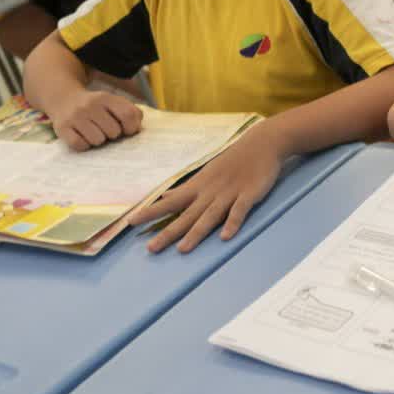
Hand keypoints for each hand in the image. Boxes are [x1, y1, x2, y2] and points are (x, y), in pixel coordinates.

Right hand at [50, 90, 142, 151]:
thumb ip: (131, 112)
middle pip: (114, 132)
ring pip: (98, 140)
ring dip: (98, 140)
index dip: (132, 127)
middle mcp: (90, 104)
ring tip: (93, 132)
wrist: (63, 99)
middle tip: (104, 129)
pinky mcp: (62, 127)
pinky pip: (80, 145)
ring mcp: (75, 116)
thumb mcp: (113, 102)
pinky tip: (82, 136)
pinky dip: (84, 145)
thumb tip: (136, 128)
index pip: (128, 114)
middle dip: (112, 135)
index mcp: (106, 97)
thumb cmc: (96, 107)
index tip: (127, 130)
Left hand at [127, 126, 283, 252]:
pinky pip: (239, 211)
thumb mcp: (205, 174)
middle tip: (151, 249)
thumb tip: (164, 197)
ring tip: (183, 250)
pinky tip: (225, 237)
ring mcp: (230, 193)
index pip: (170, 202)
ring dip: (196, 233)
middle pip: (186, 215)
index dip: (151, 212)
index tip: (131, 222)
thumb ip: (186, 190)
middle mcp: (210, 192)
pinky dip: (232, 223)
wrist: (262, 143)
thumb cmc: (233, 160)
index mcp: (198, 187)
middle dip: (169, 232)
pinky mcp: (249, 194)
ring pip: (210, 216)